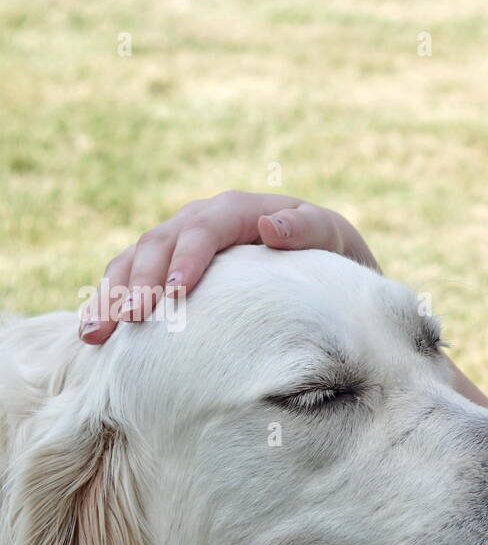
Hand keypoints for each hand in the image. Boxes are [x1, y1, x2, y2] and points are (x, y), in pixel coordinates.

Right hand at [78, 191, 379, 342]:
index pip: (207, 227)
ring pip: (134, 260)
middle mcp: (204, 221)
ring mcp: (180, 245)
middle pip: (161, 242)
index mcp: (243, 209)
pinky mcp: (167, 270)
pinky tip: (93, 334)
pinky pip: (128, 279)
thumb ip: (311, 229)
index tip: (178, 292)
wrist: (328, 276)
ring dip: (112, 294)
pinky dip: (108, 302)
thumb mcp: (337, 240)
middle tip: (132, 318)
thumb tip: (271, 226)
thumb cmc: (335, 260)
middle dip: (142, 280)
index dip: (188, 257)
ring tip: (98, 334)